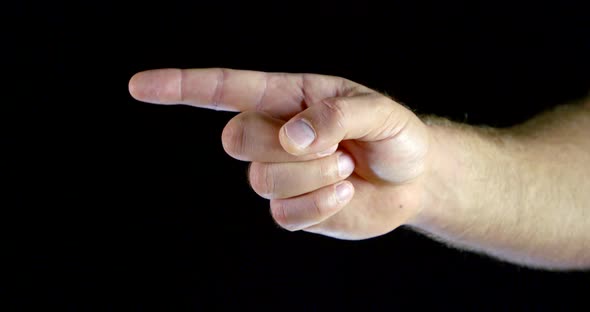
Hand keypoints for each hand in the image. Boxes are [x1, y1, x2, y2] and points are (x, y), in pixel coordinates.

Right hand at [129, 68, 433, 239]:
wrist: (411, 179)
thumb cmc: (393, 135)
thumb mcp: (381, 112)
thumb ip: (337, 114)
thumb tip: (291, 135)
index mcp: (286, 98)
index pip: (224, 90)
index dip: (180, 87)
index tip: (139, 86)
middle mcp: (273, 134)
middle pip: (235, 139)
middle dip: (287, 148)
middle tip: (339, 147)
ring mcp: (278, 174)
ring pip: (261, 180)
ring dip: (314, 175)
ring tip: (346, 165)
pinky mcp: (290, 209)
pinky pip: (283, 213)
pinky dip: (320, 204)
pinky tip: (344, 191)